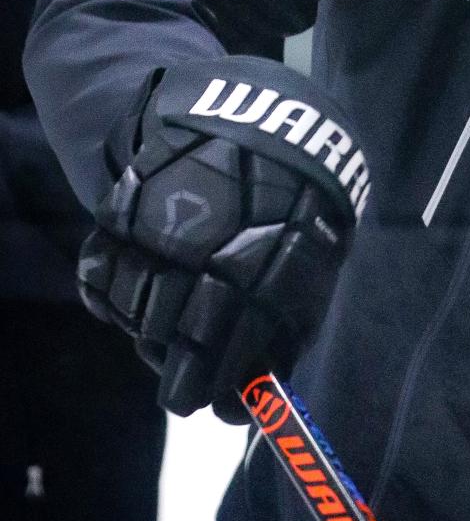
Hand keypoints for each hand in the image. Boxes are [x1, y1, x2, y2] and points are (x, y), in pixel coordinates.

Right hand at [78, 56, 367, 416]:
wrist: (255, 108)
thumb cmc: (297, 188)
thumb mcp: (318, 245)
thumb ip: (295, 310)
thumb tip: (270, 378)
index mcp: (266, 271)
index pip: (235, 357)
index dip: (227, 396)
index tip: (225, 412)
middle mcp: (207, 259)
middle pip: (179, 350)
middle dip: (185, 382)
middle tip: (185, 393)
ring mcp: (159, 236)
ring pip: (138, 320)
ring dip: (152, 337)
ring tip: (170, 334)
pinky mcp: (120, 214)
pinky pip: (101, 280)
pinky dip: (113, 297)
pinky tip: (134, 298)